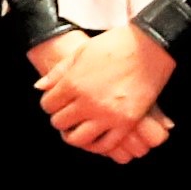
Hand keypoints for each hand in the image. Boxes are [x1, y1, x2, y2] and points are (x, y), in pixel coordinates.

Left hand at [29, 25, 173, 163]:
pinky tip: (96, 137)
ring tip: (79, 128)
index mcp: (73, 83)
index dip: (50, 103)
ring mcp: (107, 115)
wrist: (150, 47)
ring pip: (78, 139)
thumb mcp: (81, 52)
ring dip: (75, 135)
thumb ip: (58, 72)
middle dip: (61, 118)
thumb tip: (40, 87)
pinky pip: (106, 144)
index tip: (58, 102)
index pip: (48, 105)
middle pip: (60, 123)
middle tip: (68, 114)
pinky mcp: (127, 123)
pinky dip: (98, 144)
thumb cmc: (115, 45)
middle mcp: (87, 102)